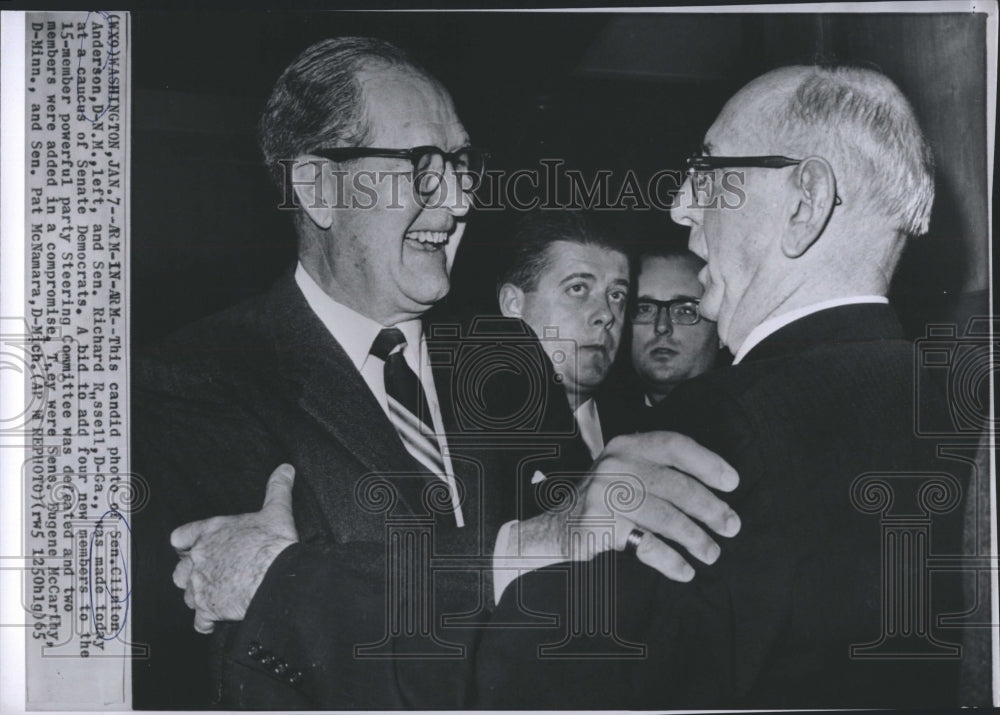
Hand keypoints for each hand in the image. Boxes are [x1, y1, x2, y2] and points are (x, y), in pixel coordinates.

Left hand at [170, 464, 298, 633]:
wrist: (275, 577)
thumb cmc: (272, 544)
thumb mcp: (277, 510)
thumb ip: (277, 488)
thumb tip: (286, 469)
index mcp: (210, 532)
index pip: (180, 537)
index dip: (185, 544)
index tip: (193, 548)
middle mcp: (199, 558)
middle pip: (180, 570)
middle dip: (192, 574)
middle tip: (211, 575)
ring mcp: (201, 584)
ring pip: (188, 595)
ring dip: (199, 597)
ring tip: (216, 597)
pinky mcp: (208, 608)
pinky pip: (199, 620)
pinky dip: (207, 622)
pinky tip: (217, 620)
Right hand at [511, 432, 739, 581]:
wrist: (554, 528)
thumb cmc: (603, 502)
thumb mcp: (624, 473)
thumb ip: (658, 471)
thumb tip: (717, 491)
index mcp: (626, 445)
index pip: (674, 445)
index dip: (708, 462)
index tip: (733, 483)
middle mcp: (615, 465)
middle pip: (676, 484)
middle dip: (710, 508)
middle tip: (732, 526)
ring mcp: (605, 495)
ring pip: (666, 516)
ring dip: (695, 538)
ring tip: (712, 554)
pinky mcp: (599, 526)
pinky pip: (647, 544)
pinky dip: (671, 561)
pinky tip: (684, 571)